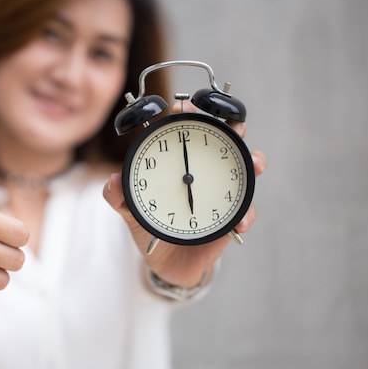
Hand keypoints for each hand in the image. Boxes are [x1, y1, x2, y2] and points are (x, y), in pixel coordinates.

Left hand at [103, 101, 266, 287]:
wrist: (165, 262)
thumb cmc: (148, 227)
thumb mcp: (130, 211)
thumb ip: (119, 197)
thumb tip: (113, 181)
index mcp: (178, 164)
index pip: (185, 131)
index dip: (187, 113)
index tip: (183, 106)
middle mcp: (204, 171)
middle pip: (223, 140)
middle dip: (232, 126)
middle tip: (232, 123)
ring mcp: (222, 192)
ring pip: (245, 169)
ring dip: (254, 162)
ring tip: (254, 163)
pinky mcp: (231, 217)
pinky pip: (246, 212)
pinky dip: (246, 215)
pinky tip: (240, 222)